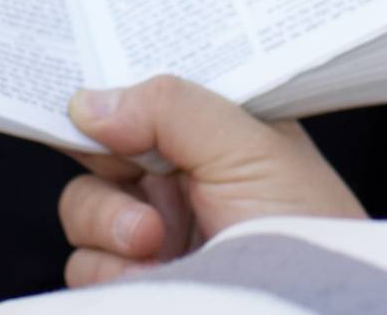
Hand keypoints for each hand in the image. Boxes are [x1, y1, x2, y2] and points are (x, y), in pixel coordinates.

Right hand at [55, 76, 365, 286]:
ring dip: (107, 221)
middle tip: (129, 171)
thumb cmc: (308, 227)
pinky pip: (85, 264)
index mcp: (208, 131)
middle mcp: (176, 178)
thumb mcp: (248, 147)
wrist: (306, 307)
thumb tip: (89, 103)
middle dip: (102, 160)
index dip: (107, 93)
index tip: (77, 97)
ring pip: (82, 207)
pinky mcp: (138, 279)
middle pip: (97, 149)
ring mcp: (154, 232)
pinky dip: (110, 269)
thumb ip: (171, 108)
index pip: (141, 98)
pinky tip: (153, 275)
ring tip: (153, 241)